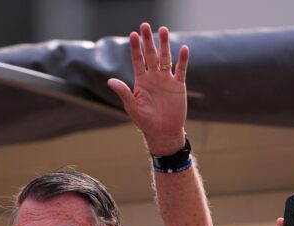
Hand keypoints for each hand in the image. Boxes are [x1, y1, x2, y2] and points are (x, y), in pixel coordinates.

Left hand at [107, 23, 187, 154]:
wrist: (163, 133)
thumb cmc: (145, 122)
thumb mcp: (132, 107)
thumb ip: (123, 92)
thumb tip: (110, 80)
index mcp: (141, 81)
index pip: (137, 60)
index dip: (135, 47)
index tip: (133, 34)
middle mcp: (153, 77)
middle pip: (151, 55)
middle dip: (148, 40)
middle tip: (146, 25)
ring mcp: (166, 80)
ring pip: (165, 58)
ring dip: (164, 45)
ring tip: (163, 30)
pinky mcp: (178, 86)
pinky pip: (181, 70)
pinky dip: (183, 60)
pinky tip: (183, 49)